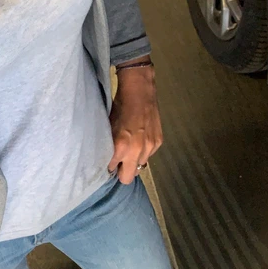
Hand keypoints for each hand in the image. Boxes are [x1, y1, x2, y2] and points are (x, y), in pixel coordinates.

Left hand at [108, 64, 162, 183]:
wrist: (139, 91)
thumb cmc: (119, 107)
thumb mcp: (108, 128)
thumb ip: (109, 147)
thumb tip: (109, 161)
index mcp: (121, 147)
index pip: (114, 171)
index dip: (110, 167)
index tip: (108, 162)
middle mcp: (137, 151)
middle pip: (128, 177)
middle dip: (122, 172)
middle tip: (119, 162)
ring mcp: (150, 147)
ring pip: (140, 166)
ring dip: (134, 159)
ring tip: (131, 146)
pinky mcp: (158, 142)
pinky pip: (149, 155)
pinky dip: (144, 150)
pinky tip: (140, 137)